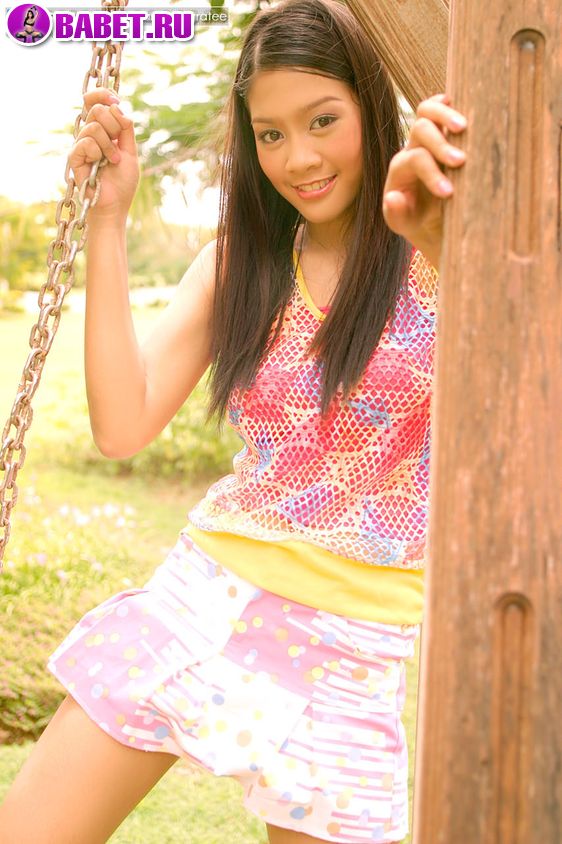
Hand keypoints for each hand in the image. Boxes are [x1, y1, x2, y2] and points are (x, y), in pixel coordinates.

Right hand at [68, 87, 138, 223]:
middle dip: (113, 125)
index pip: (96, 100)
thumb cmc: (122, 182)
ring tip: (112, 161)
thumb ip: (126, 129)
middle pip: (97, 109)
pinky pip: (86, 142)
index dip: (104, 95)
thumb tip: (118, 106)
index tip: (115, 101)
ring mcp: (80, 144)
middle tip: (118, 144)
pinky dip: (98, 153)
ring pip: (93, 125)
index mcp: (103, 130)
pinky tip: (100, 165)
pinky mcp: (74, 156)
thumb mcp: (131, 152)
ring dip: (109, 145)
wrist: (114, 204)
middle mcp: (89, 134)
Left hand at [382, 93, 466, 268]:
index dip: (431, 173)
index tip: (448, 192)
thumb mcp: (403, 223)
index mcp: (401, 167)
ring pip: (428, 110)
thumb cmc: (415, 217)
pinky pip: (441, 107)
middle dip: (440, 144)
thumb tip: (393, 197)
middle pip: (421, 130)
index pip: (416, 160)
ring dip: (446, 115)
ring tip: (465, 127)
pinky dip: (450, 103)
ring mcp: (428, 136)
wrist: (426, 213)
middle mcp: (412, 147)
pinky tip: (466, 105)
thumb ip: (396, 213)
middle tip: (461, 161)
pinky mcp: (444, 131)